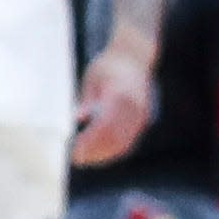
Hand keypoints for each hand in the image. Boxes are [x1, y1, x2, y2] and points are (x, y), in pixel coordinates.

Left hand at [78, 45, 159, 166]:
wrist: (133, 58)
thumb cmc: (107, 67)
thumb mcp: (92, 78)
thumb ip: (87, 99)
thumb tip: (78, 117)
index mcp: (120, 94)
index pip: (105, 125)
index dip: (91, 141)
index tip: (75, 150)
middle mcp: (134, 107)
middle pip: (115, 137)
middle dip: (96, 151)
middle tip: (76, 159)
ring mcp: (141, 114)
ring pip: (125, 142)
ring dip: (104, 154)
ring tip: (85, 160)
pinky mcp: (143, 119)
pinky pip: (131, 139)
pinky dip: (115, 150)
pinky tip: (99, 155)